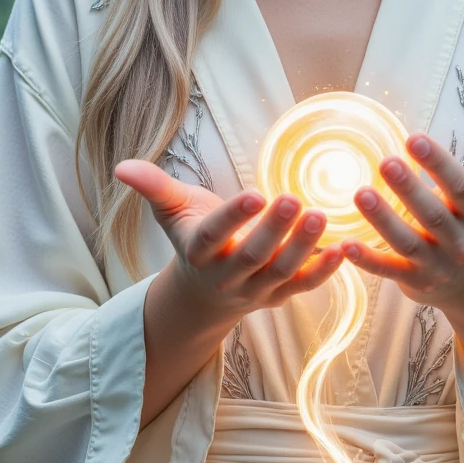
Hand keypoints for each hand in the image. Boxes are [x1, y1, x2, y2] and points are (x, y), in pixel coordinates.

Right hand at [114, 160, 342, 332]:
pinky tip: (343, 249)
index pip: (213, 235)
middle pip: (251, 256)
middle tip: (294, 199)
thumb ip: (153, 187)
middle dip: (274, 230)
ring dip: (303, 248)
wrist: (203, 294)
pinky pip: (303, 287)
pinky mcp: (279, 296)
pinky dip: (324, 272)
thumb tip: (120, 165)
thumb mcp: (172, 211)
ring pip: (280, 272)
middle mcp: (226, 276)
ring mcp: (254, 290)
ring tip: (320, 216)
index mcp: (198, 252)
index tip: (253, 194)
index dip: (232, 218)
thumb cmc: (192, 237)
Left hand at [340, 97, 463, 314]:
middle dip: (409, 190)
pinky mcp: (414, 282)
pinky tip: (345, 244)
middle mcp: (460, 242)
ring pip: (407, 243)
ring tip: (360, 194)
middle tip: (385, 162)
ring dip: (383, 221)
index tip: (414, 139)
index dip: (438, 164)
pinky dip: (367, 261)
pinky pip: (388, 271)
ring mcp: (436, 265)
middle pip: (433, 216)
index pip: (460, 187)